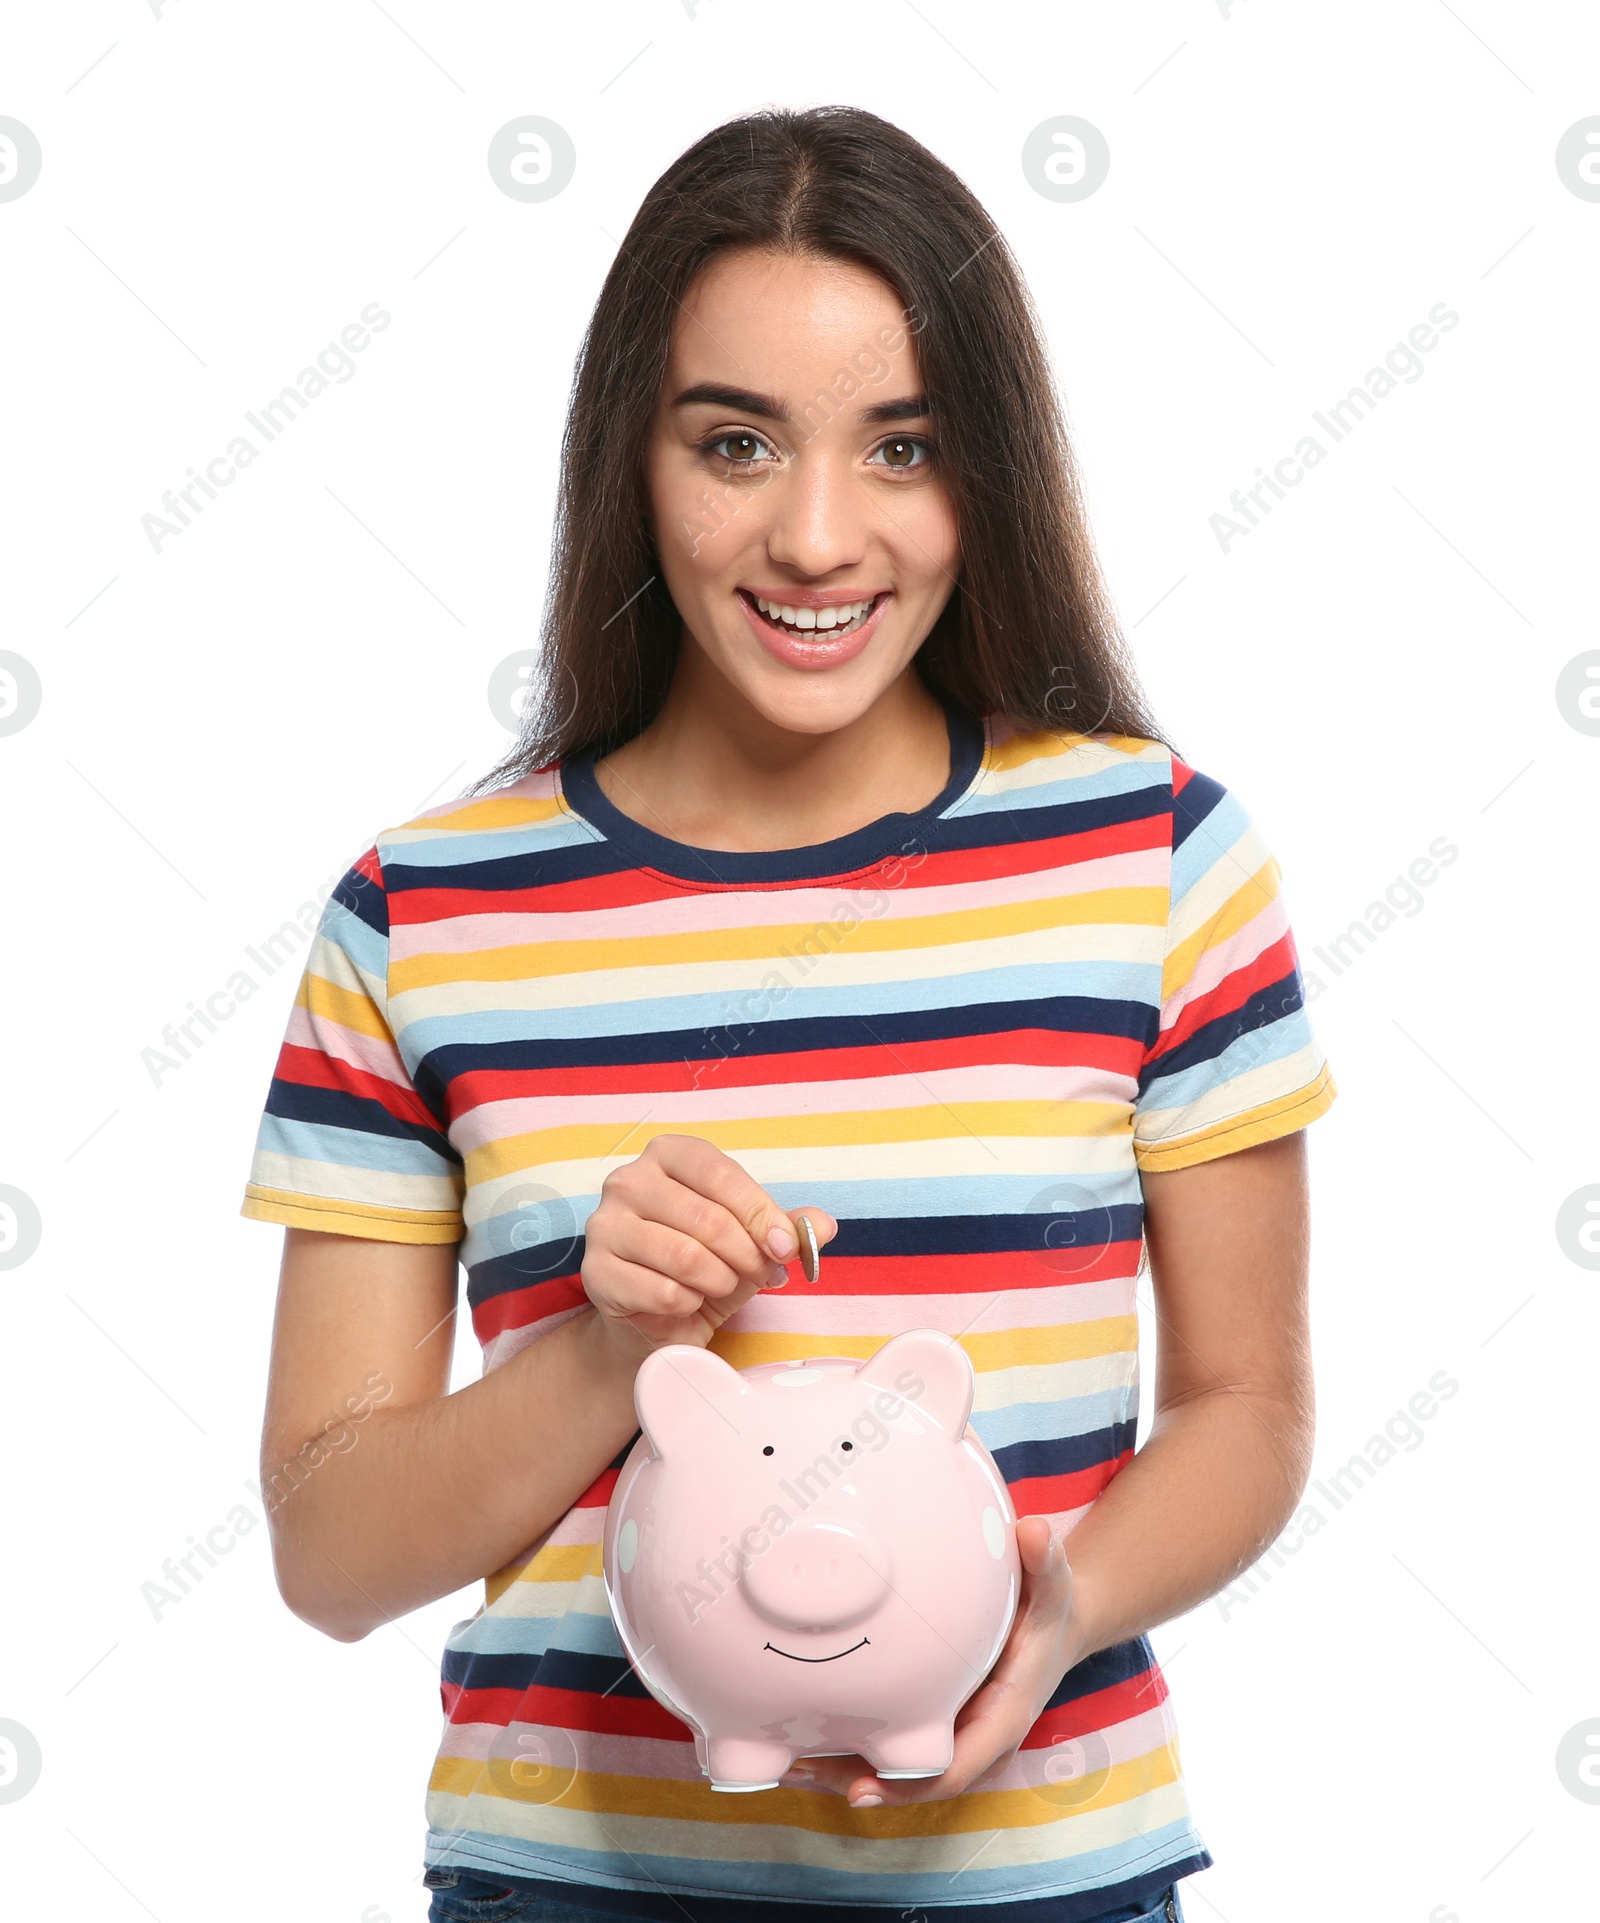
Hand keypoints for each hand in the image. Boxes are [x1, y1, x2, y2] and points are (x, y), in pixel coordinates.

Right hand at [582, 1133, 835, 1361]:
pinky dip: (689, 1304)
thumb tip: (823, 1225)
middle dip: (747, 1257)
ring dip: (720, 1281)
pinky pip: (662, 1291)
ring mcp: (605, 1224)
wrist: (654, 1321)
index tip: (786, 1249)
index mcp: (669, 1155)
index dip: (762, 1215)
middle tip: (760, 1275)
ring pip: (686, 1257)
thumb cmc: (704, 1268)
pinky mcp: (596, 1271)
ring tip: (722, 1286)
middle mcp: (629, 1180)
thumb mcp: (751, 1242)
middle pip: (708, 1218)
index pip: (722, 1174)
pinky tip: (687, 1302)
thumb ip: (787, 1228)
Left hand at [778, 1516, 1090, 1807]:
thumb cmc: (1048, 1609)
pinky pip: (894, 1747)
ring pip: (898, 1770)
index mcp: (1002, 1717)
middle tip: (798, 1772)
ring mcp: (954, 1734)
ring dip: (844, 1772)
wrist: (1055, 1626)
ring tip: (786, 1764)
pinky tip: (804, 1737)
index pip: (955, 1768)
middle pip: (913, 1780)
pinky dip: (853, 1748)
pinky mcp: (937, 1721)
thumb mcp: (1052, 1584)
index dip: (908, 1784)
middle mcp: (976, 1738)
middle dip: (858, 1782)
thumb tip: (1035, 1531)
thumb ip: (1045, 1559)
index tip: (863, 1789)